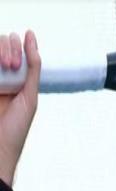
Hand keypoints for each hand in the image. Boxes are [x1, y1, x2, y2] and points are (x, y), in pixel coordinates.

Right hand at [0, 31, 40, 186]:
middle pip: (1, 42)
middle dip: (7, 47)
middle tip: (11, 65)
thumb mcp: (29, 95)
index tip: (17, 63)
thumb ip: (33, 68)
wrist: (0, 148)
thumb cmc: (16, 127)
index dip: (16, 47)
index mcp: (15, 77)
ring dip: (0, 50)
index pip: (13, 46)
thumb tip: (31, 37)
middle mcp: (0, 74)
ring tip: (5, 66)